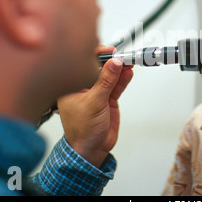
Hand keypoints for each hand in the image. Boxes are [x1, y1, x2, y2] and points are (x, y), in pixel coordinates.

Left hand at [57, 46, 133, 167]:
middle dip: (111, 61)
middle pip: (99, 68)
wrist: (91, 149)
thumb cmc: (82, 130)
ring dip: (120, 69)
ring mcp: (97, 93)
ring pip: (110, 76)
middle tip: (122, 56)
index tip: (110, 52)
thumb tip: (114, 64)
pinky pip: (116, 86)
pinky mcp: (107, 99)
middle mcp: (84, 87)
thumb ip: (105, 82)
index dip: (97, 55)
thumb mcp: (94, 103)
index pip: (84, 64)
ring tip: (129, 62)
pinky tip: (128, 72)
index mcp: (72, 86)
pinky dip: (123, 79)